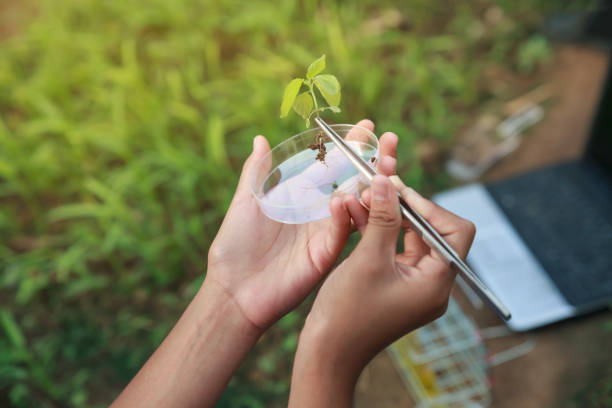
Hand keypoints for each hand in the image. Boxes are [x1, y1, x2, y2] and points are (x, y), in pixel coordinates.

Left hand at [205, 120, 397, 330]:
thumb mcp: (245, 202)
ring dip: (370, 186)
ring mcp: (324, 233)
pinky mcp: (324, 255)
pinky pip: (341, 232)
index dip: (349, 147)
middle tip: (389, 142)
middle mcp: (317, 212)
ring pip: (355, 206)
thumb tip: (260, 138)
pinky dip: (345, 216)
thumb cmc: (234, 245)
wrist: (233, 289)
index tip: (367, 126)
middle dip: (371, 162)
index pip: (331, 166)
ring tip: (382, 166)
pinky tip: (342, 200)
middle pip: (352, 182)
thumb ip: (256, 172)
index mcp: (300, 196)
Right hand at [289, 175, 475, 406]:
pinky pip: (397, 250)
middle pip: (434, 232)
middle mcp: (433, 285)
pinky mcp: (399, 285)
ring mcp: (416, 286)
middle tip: (378, 187)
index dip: (429, 206)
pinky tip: (360, 216)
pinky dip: (382, 232)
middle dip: (406, 207)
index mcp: (437, 283)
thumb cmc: (347, 313)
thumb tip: (387, 182)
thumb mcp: (368, 259)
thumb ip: (383, 217)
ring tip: (364, 197)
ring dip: (390, 217)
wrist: (328, 352)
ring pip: (413, 238)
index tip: (399, 191)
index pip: (455, 231)